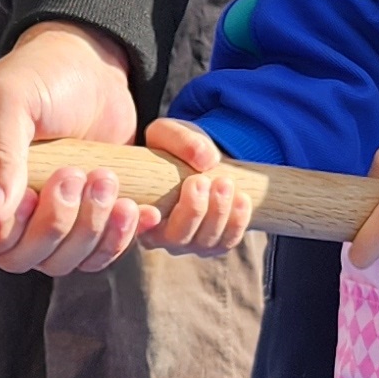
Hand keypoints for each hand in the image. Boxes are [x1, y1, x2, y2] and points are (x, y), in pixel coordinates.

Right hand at [0, 20, 149, 272]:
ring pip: (56, 263)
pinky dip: (116, 239)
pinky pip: (94, 257)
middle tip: (75, 173)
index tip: (29, 197)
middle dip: (53, 224)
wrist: (91, 70)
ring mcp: (38, 223)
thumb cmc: (40, 75)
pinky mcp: (79, 225)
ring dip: (89, 228)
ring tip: (106, 177)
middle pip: (13, 258)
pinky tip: (134, 207)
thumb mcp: (10, 100)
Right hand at [146, 115, 255, 254]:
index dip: (143, 226)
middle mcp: (160, 236)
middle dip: (192, 210)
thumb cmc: (174, 149)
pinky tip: (241, 198)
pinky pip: (227, 242)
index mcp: (138, 212)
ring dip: (218, 212)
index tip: (153, 212)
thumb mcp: (168, 133)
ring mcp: (190, 243)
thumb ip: (179, 140)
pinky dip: (237, 222)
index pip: (136, 229)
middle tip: (201, 180)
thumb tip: (206, 159)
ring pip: (205, 241)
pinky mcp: (215, 244)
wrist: (200, 160)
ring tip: (225, 182)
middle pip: (176, 237)